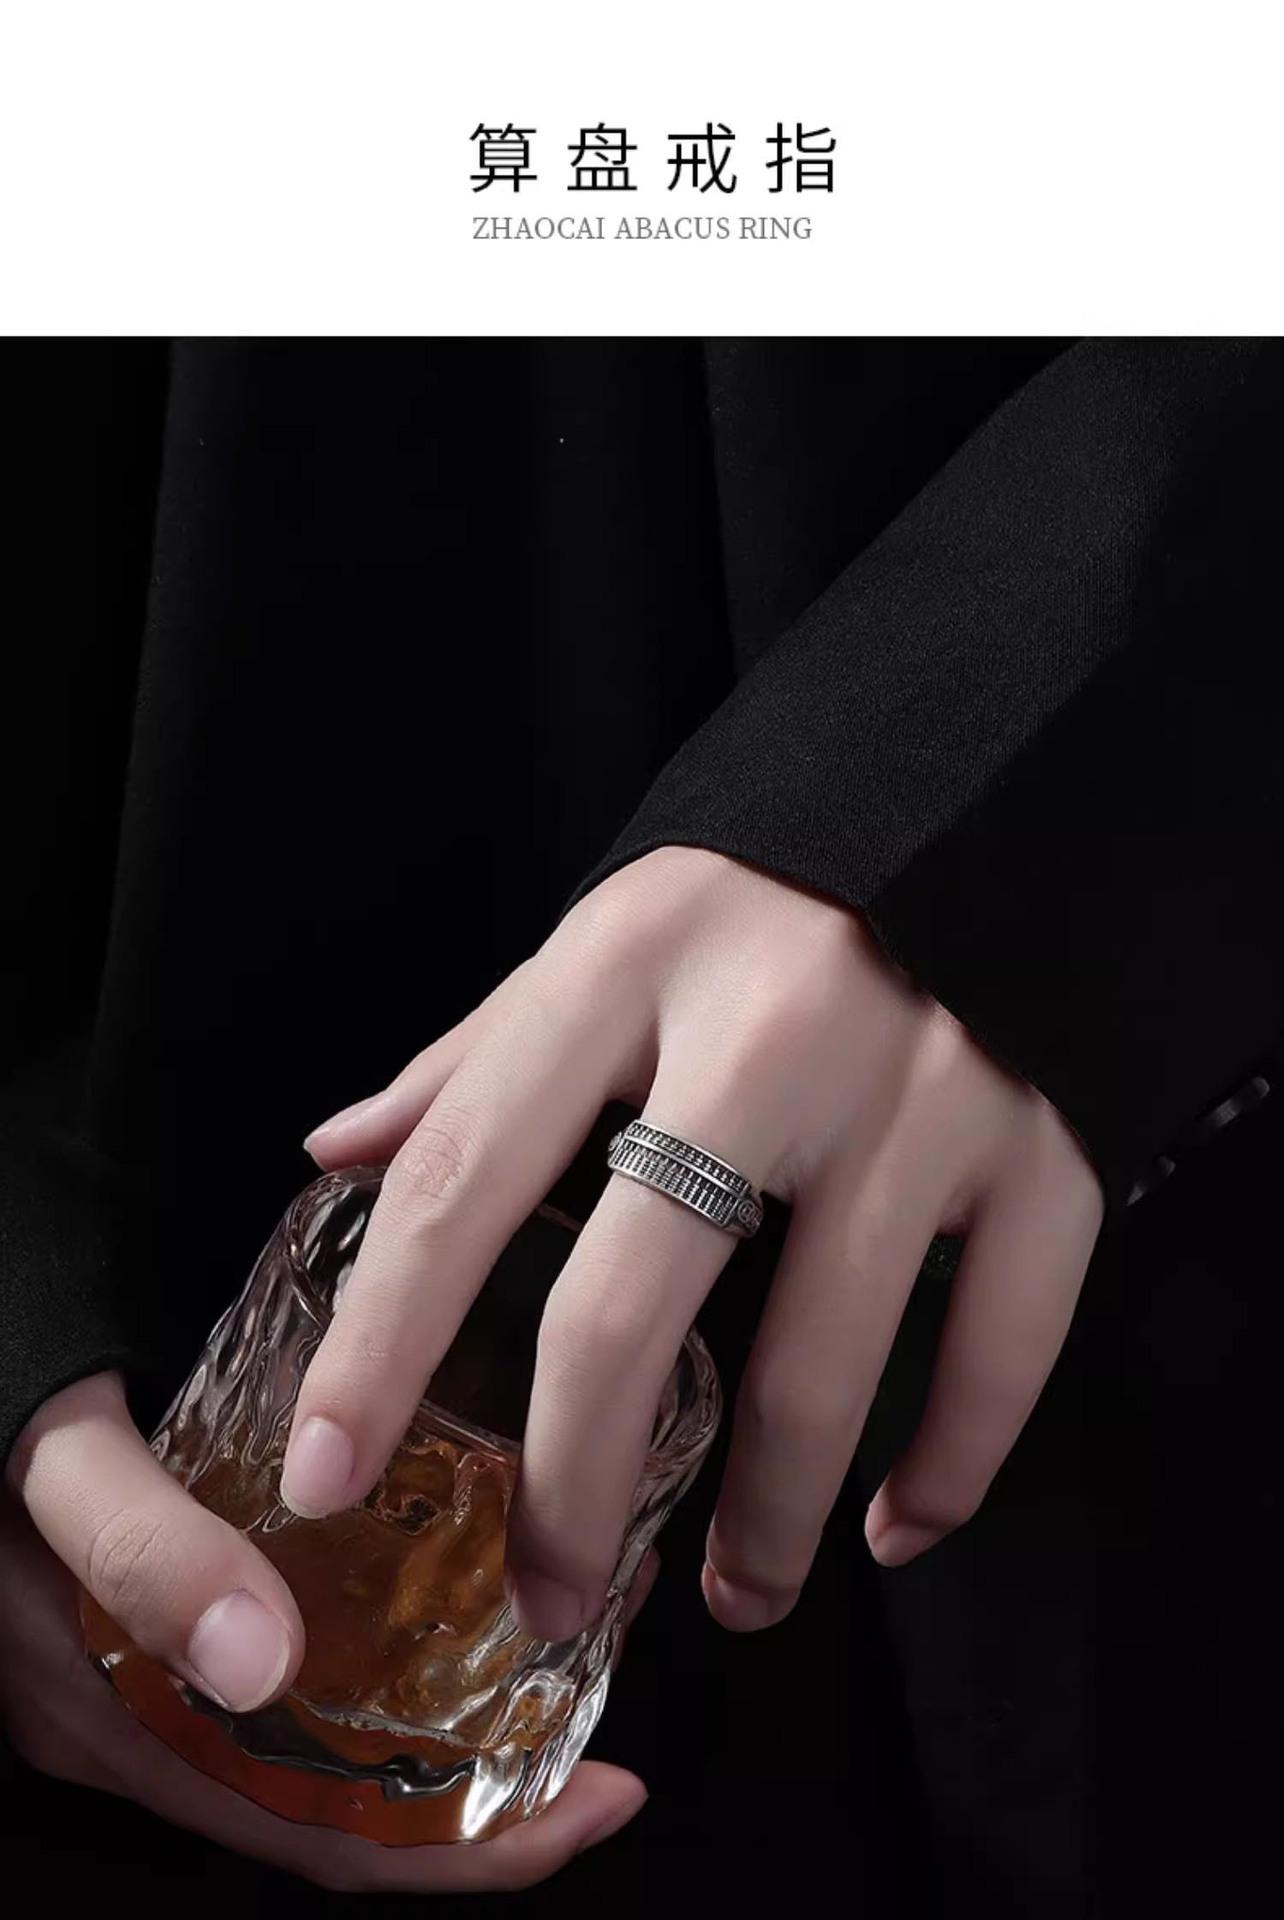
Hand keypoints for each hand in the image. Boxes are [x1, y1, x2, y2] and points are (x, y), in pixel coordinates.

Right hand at [3, 1372, 644, 1889]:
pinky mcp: (163, 1624)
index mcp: (123, 1725)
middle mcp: (144, 1729)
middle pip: (344, 1815)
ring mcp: (151, 1681)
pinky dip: (383, 1666)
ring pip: (323, 1751)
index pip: (327, 1841)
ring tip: (562, 1645)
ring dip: (446, 1724)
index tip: (603, 1795)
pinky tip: (449, 1598)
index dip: (476, 1843)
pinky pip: (289, 1688)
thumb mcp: (62, 1474)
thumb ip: (145, 1552)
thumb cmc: (5, 1422)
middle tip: (610, 1714)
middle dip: (491, 1790)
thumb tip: (260, 1665)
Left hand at [286, 847, 1102, 1638]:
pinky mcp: (1045, 1145)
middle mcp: (772, 1030)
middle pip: (629, 1310)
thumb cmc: (775, 892)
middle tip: (548, 1597)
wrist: (998, 799)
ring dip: (767, 1523)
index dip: (381, 1343)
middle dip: (570, 1490)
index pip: (464, 1178)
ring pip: (822, 1367)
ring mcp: (921, 1093)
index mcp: (630, 964)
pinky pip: (999, 1349)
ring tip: (736, 1596)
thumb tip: (343, 1152)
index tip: (328, 1470)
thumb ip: (482, 1053)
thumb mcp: (614, 934)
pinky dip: (949, 1470)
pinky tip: (894, 1526)